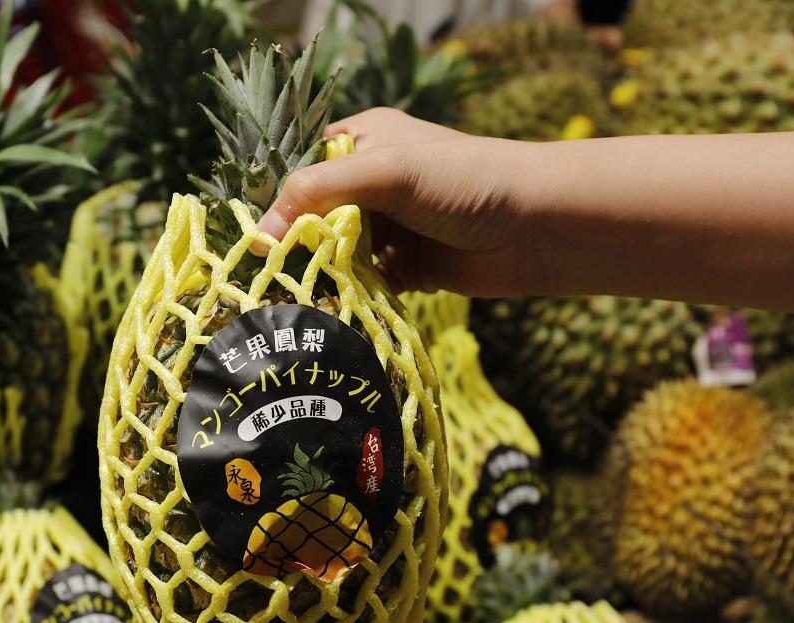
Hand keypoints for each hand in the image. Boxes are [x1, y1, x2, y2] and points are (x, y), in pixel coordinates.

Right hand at [256, 108, 547, 297]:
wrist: (537, 228)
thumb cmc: (464, 180)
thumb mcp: (385, 172)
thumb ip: (318, 193)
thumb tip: (258, 238)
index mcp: (361, 141)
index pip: (299, 171)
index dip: (276, 204)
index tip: (256, 242)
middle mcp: (370, 183)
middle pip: (312, 218)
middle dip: (298, 248)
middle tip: (272, 279)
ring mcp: (388, 227)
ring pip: (335, 255)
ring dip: (325, 276)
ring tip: (304, 298)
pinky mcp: (404, 267)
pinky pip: (362, 284)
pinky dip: (352, 296)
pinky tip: (338, 309)